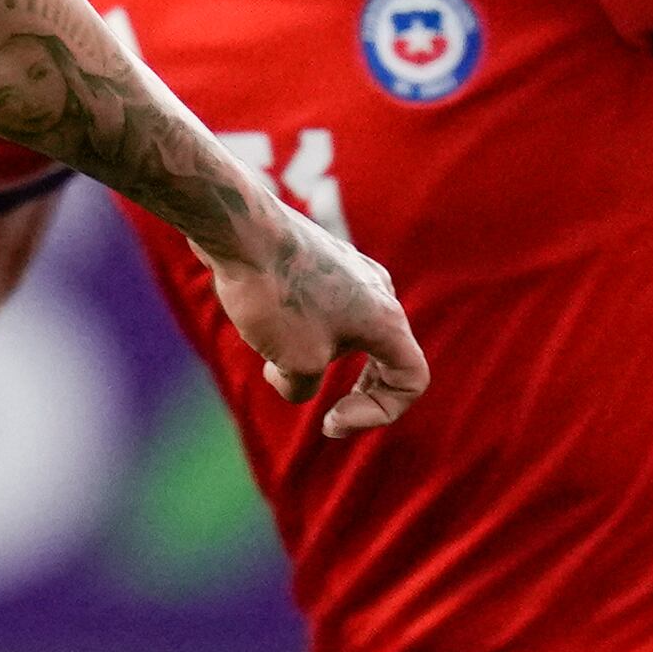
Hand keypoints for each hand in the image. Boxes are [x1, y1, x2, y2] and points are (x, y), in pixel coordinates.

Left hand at [209, 208, 430, 437]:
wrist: (240, 231)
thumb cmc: (276, 296)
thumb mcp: (295, 364)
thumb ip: (305, 387)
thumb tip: (296, 381)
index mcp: (386, 319)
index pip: (412, 379)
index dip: (379, 413)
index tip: (330, 420)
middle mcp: (377, 291)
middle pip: (385, 357)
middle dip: (358, 393)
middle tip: (327, 419)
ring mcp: (348, 271)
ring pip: (347, 334)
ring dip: (316, 360)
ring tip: (273, 364)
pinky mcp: (317, 261)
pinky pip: (321, 310)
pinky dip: (298, 332)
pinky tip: (261, 328)